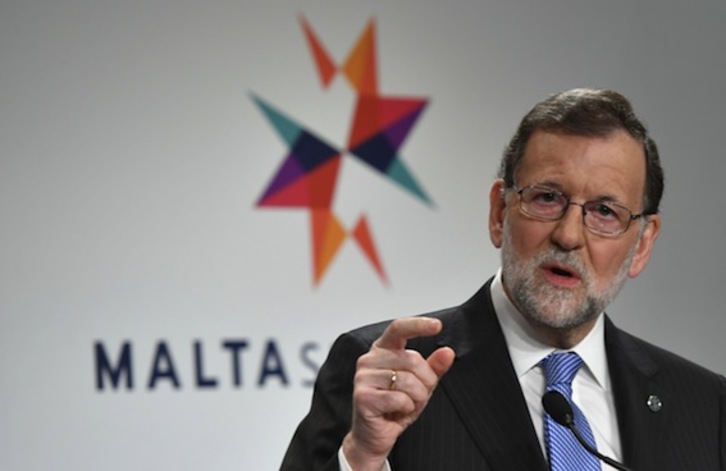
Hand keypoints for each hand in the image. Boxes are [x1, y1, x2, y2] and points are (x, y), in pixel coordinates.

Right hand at [342, 317, 455, 469]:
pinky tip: (396, 412)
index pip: (398, 328)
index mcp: (381, 350)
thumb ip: (433, 368)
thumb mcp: (420, 385)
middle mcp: (369, 359)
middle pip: (412, 359)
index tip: (437, 326)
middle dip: (426, 381)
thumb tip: (447, 352)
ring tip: (405, 405)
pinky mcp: (363, 397)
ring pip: (408, 381)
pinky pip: (400, 398)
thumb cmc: (395, 407)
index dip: (418, 325)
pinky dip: (406, 408)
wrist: (373, 436)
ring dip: (416, 398)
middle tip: (418, 395)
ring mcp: (363, 377)